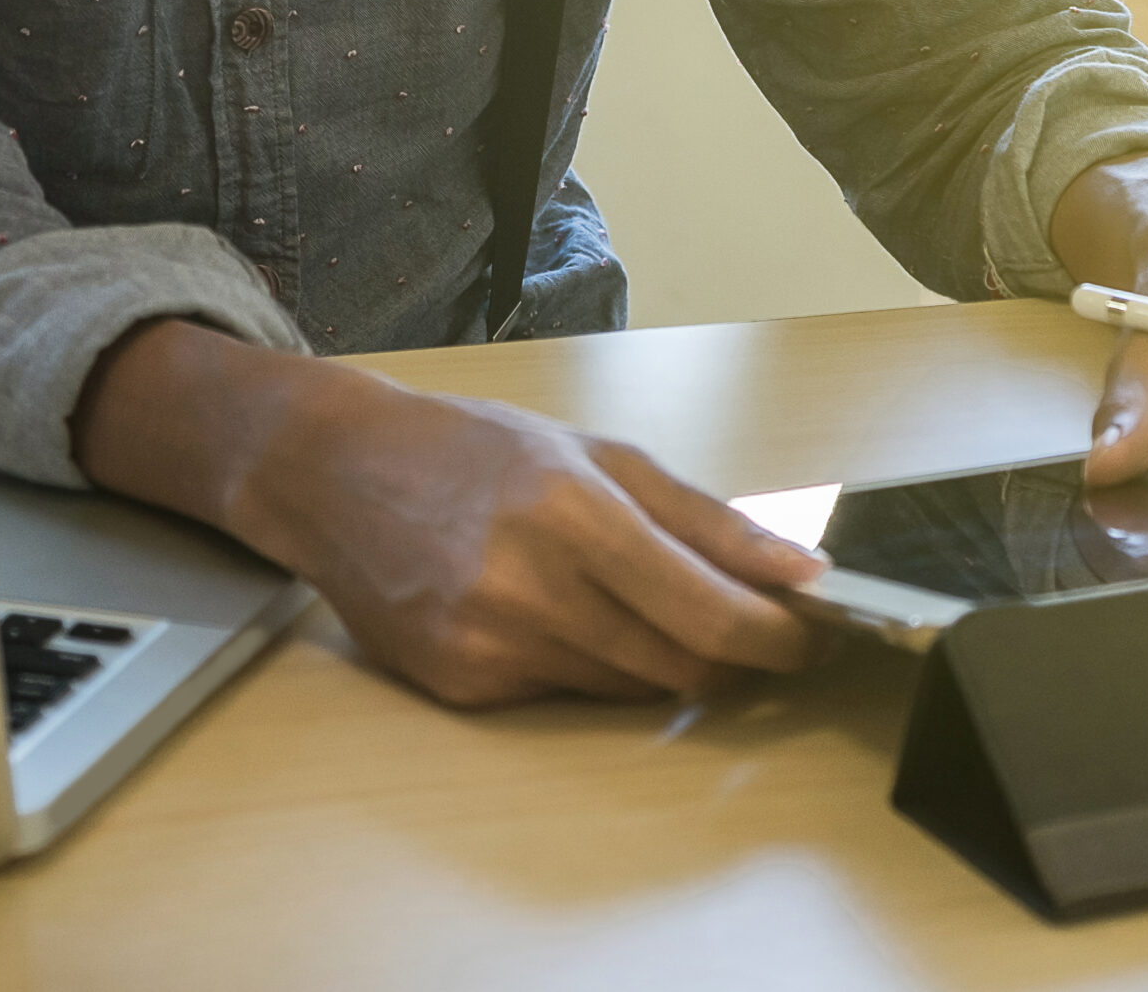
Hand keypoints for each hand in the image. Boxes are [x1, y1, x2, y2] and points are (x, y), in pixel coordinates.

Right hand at [73, 320, 824, 706]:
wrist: (336, 474)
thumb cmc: (476, 450)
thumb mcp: (599, 454)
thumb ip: (707, 519)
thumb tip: (802, 572)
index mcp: (573, 514)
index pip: (708, 613)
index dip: (776, 638)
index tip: (811, 635)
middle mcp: (529, 588)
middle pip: (679, 666)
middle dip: (735, 656)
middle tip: (758, 629)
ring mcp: (488, 646)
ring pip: (630, 689)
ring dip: (666, 659)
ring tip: (646, 603)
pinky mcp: (460, 687)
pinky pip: (566, 697)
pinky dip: (591, 665)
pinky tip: (559, 613)